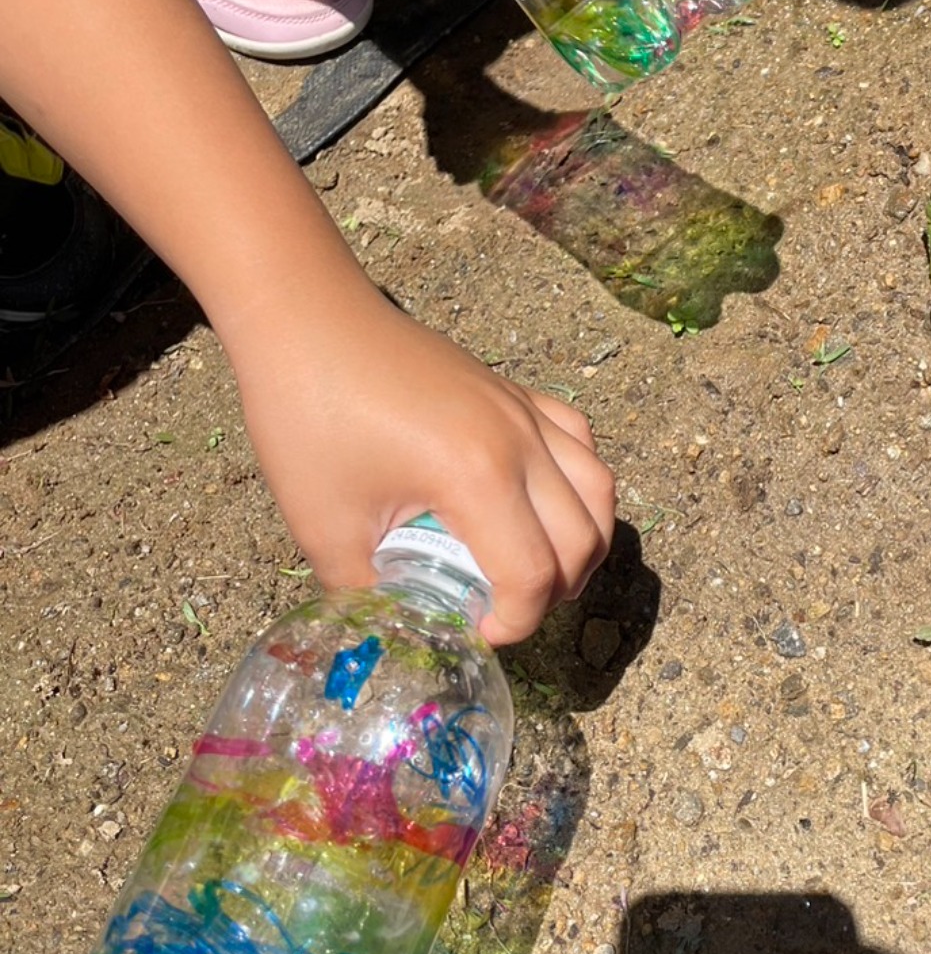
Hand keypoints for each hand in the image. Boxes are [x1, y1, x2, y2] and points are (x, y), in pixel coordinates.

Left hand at [230, 288, 615, 645]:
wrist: (307, 321)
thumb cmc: (308, 414)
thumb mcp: (324, 523)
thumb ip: (367, 590)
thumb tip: (394, 627)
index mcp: (476, 476)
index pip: (533, 576)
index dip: (513, 625)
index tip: (473, 632)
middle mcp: (519, 441)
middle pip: (583, 541)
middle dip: (553, 594)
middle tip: (501, 609)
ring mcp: (525, 411)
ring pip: (599, 491)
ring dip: (582, 543)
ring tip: (537, 566)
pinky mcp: (516, 392)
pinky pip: (579, 444)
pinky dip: (578, 485)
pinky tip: (540, 502)